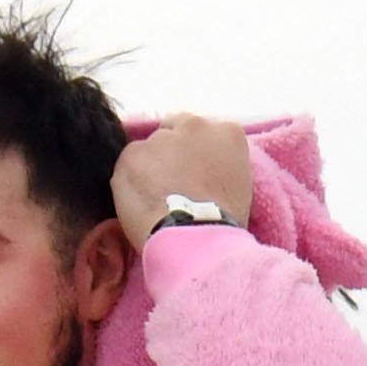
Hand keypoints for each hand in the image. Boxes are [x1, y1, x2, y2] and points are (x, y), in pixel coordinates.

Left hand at [113, 114, 257, 241]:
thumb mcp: (238, 186)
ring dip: (150, 168)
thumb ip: (219, 166)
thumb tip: (202, 171)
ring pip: (150, 148)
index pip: (205, 132)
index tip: (195, 175)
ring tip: (156, 200)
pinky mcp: (133, 153)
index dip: (197, 155)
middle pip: (174, 129)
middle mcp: (196, 125)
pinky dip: (130, 182)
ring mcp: (162, 137)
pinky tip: (142, 205)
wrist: (198, 240)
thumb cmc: (224, 224)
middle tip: (173, 185)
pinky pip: (128, 165)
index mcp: (228, 133)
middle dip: (171, 152)